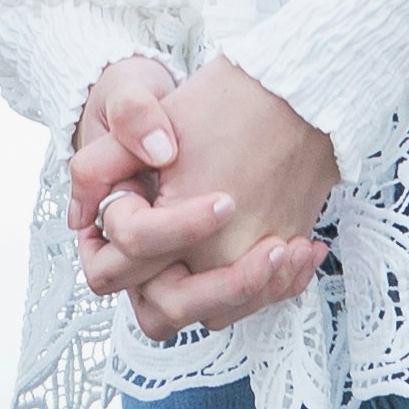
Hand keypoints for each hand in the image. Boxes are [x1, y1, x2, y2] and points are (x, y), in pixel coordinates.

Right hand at [78, 53, 332, 340]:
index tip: (224, 202)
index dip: (176, 229)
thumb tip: (159, 151)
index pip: (131, 244)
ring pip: (209, 316)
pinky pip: (244, 305)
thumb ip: (132, 115)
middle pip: (164, 306)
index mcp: (103, 220)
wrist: (187, 113)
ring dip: (256, 292)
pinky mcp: (214, 274)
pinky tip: (306, 249)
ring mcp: (177, 273)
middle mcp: (137, 260)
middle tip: (270, 249)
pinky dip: (279, 286)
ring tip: (292, 248)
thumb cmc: (150, 108)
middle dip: (222, 286)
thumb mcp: (132, 92)